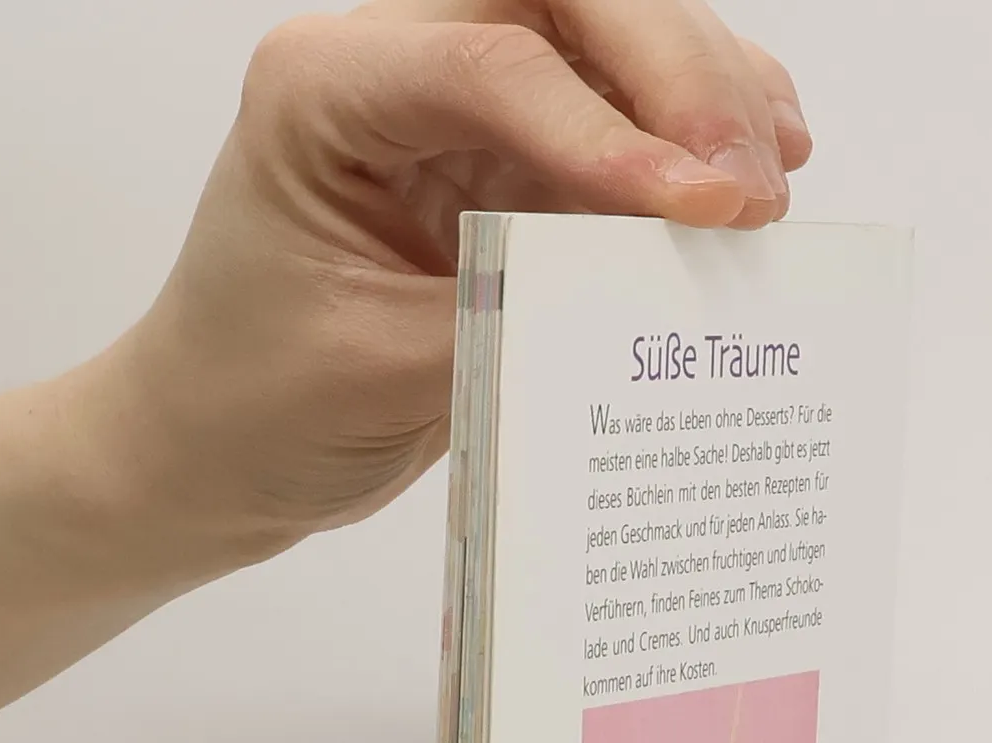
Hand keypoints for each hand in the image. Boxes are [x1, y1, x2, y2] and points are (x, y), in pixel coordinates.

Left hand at [91, 2, 810, 575]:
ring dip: (708, 95)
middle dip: (681, 78)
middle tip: (754, 187)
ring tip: (775, 183)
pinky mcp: (510, 159)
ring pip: (612, 38)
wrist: (216, 448)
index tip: (702, 209)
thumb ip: (509, 316)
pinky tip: (760, 170)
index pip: (494, 64)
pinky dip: (697, 133)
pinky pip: (621, 113)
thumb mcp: (380, 374)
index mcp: (325, 90)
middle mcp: (392, 66)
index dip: (612, 130)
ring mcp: (459, 104)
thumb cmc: (257, 405)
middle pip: (568, 1)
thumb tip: (651, 286)